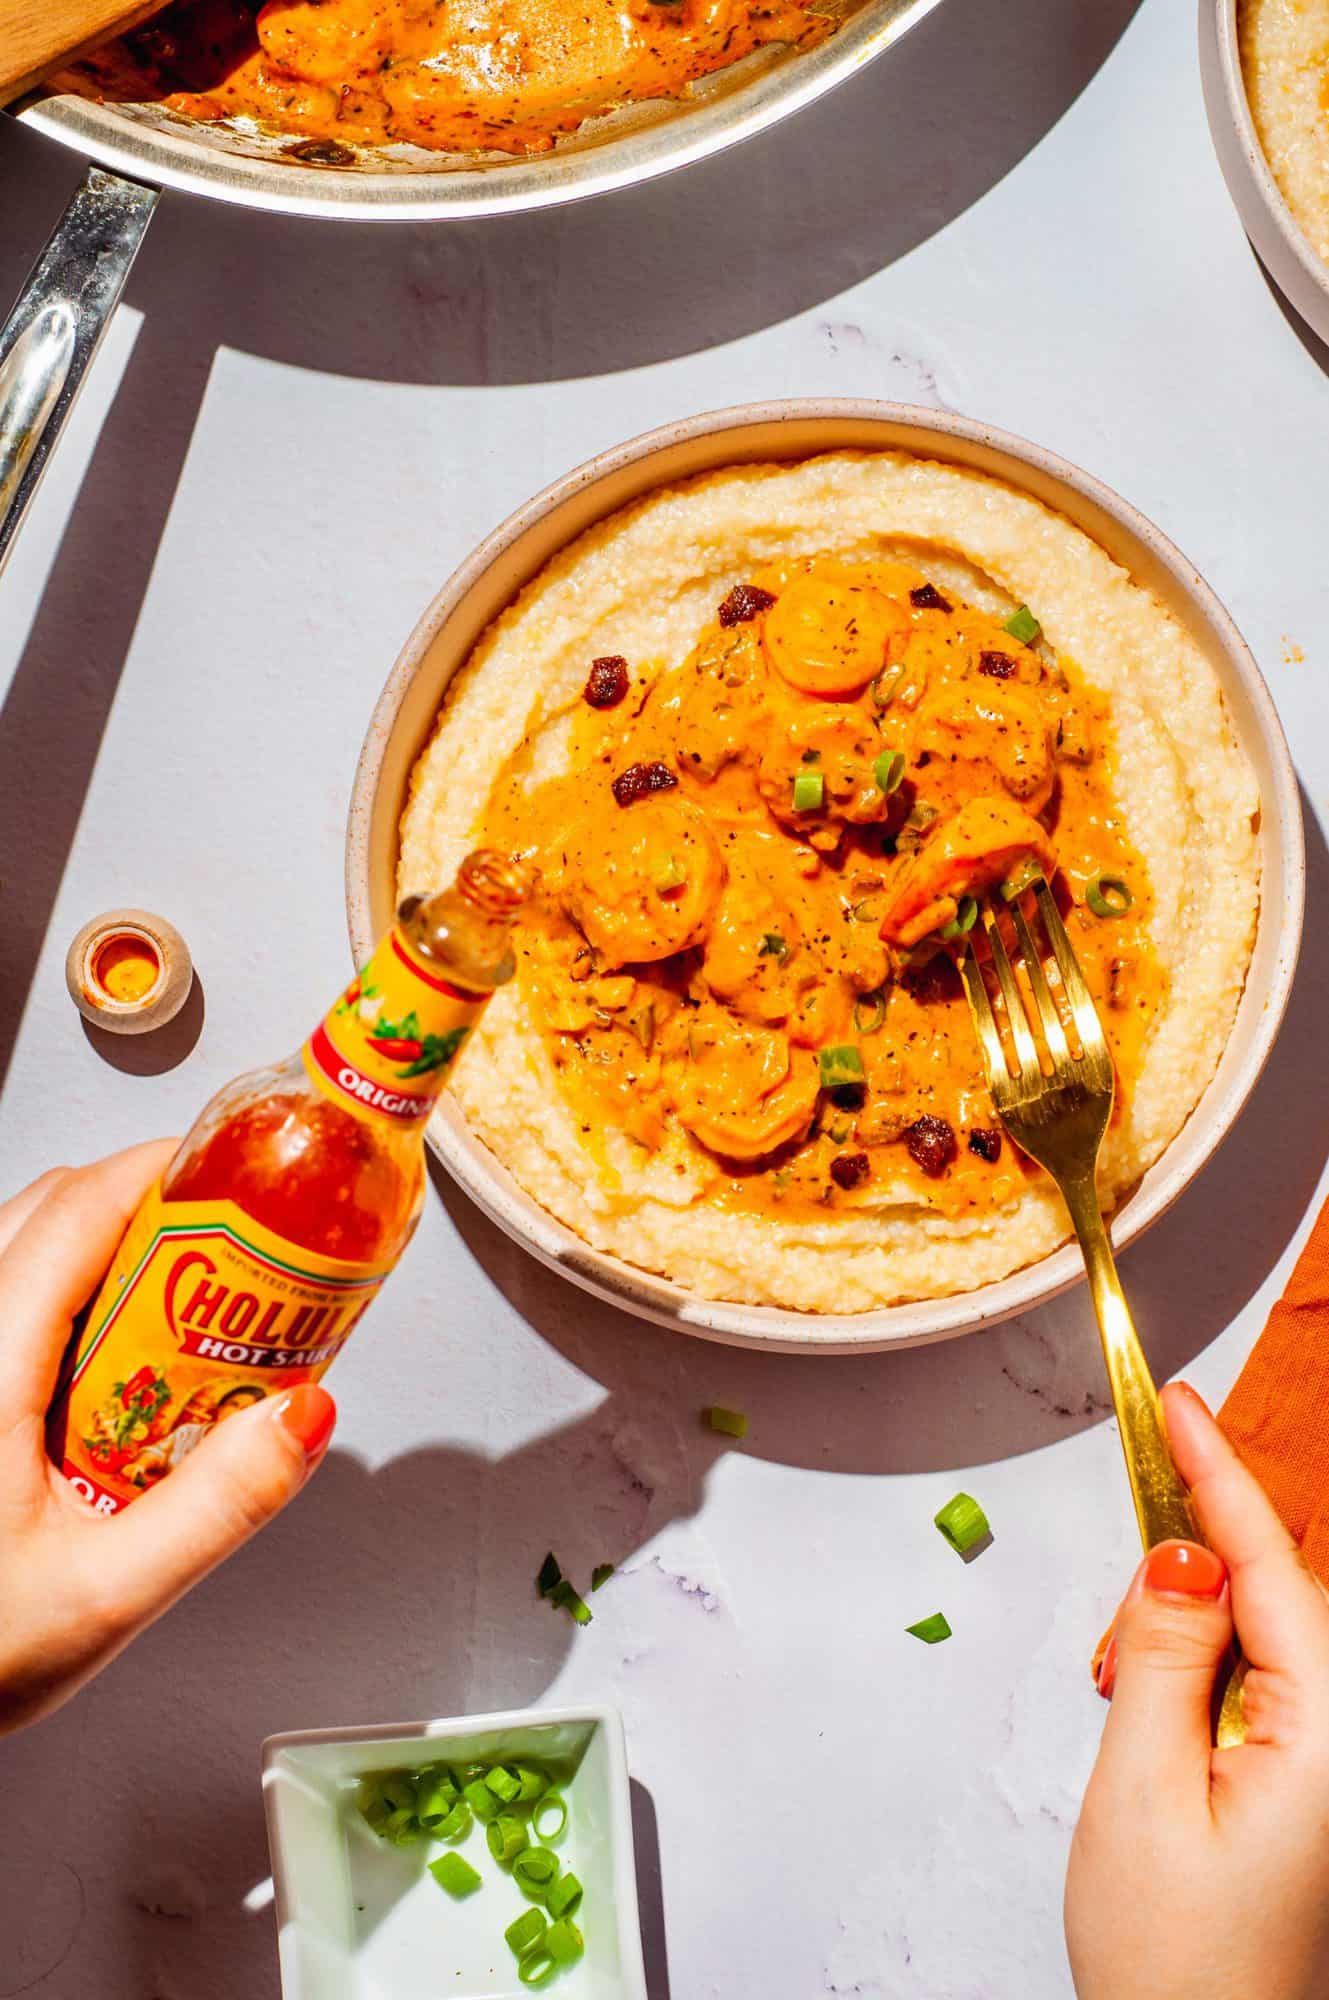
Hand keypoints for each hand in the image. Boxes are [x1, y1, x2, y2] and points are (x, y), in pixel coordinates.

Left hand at [0, 1144, 335, 1733]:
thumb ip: (216, 1506)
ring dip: (108, 1256)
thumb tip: (303, 1414)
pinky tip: (116, 1369)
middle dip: (149, 1209)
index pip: (74, 1212)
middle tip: (232, 1251)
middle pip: (48, 1212)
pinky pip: (8, 1301)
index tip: (235, 1175)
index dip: (160, 1170)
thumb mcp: (105, 1595)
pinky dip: (71, 1299)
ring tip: (184, 1311)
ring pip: (21, 1250)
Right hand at [1066, 1382, 1328, 1999]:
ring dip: (1185, 1641)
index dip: (1218, 1474)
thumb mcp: (1141, 1794)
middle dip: (1183, 1588)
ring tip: (1126, 1707)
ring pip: (1260, 1639)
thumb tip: (1178, 1550)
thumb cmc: (1179, 1969)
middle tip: (1115, 1654)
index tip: (1176, 1402)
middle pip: (1271, 1598)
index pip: (1272, 1567)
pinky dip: (1201, 1678)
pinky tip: (1159, 1721)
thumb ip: (1165, 1655)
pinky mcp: (1310, 1783)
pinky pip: (1262, 1687)